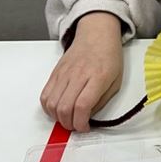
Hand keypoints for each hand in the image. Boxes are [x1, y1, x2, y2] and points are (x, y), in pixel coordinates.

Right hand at [40, 12, 123, 131]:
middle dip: (69, 124)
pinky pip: (45, 95)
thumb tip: (88, 117)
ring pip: (51, 104)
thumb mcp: (116, 81)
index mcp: (98, 78)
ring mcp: (64, 73)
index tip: (85, 127)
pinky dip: (48, 107)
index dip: (81, 122)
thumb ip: (102, 101)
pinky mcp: (55, 73)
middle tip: (76, 125)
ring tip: (68, 118)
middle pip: (64, 107)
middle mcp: (78, 75)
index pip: (82, 105)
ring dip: (58, 118)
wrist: (96, 34)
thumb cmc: (109, 56)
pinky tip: (58, 109)